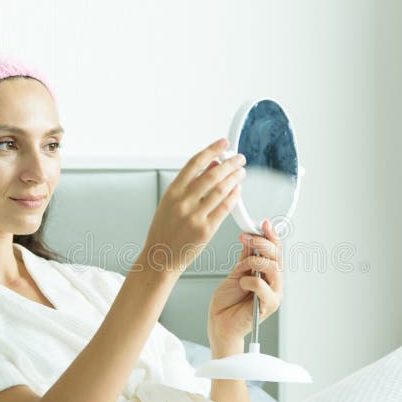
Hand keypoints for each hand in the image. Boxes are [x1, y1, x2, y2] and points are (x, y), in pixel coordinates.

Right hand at [140, 138, 246, 275]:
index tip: (223, 144)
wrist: (160, 257)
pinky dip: (233, 197)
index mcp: (172, 192)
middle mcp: (182, 202)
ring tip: (241, 172)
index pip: (194, 163)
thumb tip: (211, 166)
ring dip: (234, 178)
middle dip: (229, 163)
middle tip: (239, 158)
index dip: (211, 150)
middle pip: (211, 175)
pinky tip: (238, 190)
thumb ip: (189, 185)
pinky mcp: (205, 230)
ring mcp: (194, 216)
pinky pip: (224, 208)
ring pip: (220, 190)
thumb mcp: (170, 203)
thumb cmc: (165, 230)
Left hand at [208, 218, 283, 345]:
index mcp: (268, 273)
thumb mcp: (235, 272)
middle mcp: (274, 282)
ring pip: (273, 268)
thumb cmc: (227, 302)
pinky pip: (263, 286)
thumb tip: (251, 239)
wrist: (220, 322)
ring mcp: (273, 294)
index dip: (271, 235)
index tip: (262, 224)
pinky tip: (241, 284)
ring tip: (240, 268)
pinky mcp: (268, 305)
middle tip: (248, 240)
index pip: (276, 250)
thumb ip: (246, 258)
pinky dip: (250, 281)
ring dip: (254, 262)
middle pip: (277, 256)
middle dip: (262, 244)